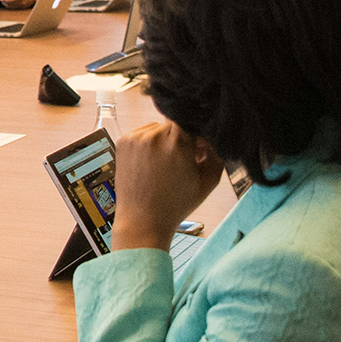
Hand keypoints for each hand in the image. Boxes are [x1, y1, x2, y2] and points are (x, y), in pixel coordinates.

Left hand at [1, 0, 38, 9]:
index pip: (11, 0)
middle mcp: (22, 3)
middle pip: (10, 4)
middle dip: (4, 1)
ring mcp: (22, 6)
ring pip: (11, 7)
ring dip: (6, 4)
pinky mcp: (21, 8)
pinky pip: (13, 7)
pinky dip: (9, 5)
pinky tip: (7, 2)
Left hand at [107, 121, 223, 250]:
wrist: (142, 221)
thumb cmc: (175, 205)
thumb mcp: (208, 182)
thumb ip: (217, 154)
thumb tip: (214, 136)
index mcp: (177, 143)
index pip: (193, 120)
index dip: (199, 133)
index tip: (200, 147)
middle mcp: (154, 136)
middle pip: (175, 124)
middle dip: (182, 138)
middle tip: (184, 160)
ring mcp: (136, 138)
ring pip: (158, 128)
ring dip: (164, 140)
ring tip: (165, 166)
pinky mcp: (123, 142)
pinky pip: (142, 134)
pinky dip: (149, 144)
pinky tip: (152, 165)